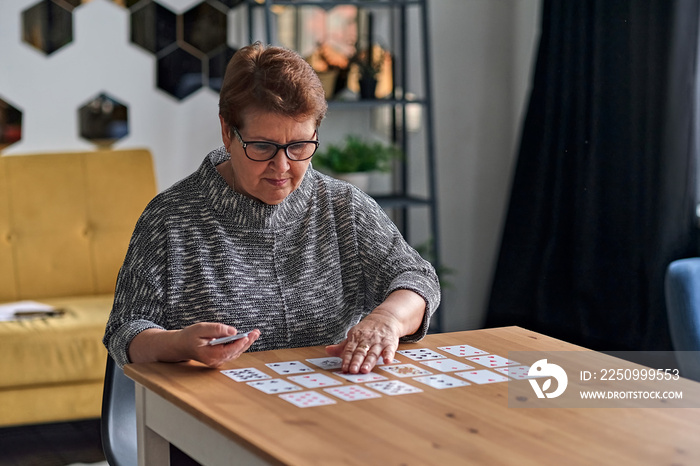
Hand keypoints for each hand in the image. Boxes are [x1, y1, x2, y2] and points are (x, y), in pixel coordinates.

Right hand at [128, 323, 259, 366]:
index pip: (228, 351)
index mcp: (210, 356)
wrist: (181, 346)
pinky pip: (233, 351)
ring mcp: (219, 361)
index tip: (247, 336)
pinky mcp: (220, 358)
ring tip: (255, 333)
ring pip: (236, 352)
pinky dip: (241, 344)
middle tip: (256, 332)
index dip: (239, 343)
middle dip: (247, 342)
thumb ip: (217, 329)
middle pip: (235, 352)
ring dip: (246, 342)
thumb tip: (233, 331)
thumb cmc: (189, 336)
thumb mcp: (201, 329)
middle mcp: (216, 361)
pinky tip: (248, 337)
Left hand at [325, 311, 401, 373]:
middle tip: (353, 370)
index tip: (344, 368)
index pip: (350, 350)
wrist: (385, 318)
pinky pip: (389, 349)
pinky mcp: (390, 343)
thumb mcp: (354, 336)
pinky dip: (388, 355)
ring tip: (365, 369)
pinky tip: (387, 361)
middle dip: (356, 361)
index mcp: (356, 338)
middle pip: (360, 352)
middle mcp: (366, 340)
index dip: (347, 359)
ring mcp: (378, 341)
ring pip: (373, 352)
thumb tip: (327, 351)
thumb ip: (343, 347)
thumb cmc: (367, 330)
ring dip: (369, 361)